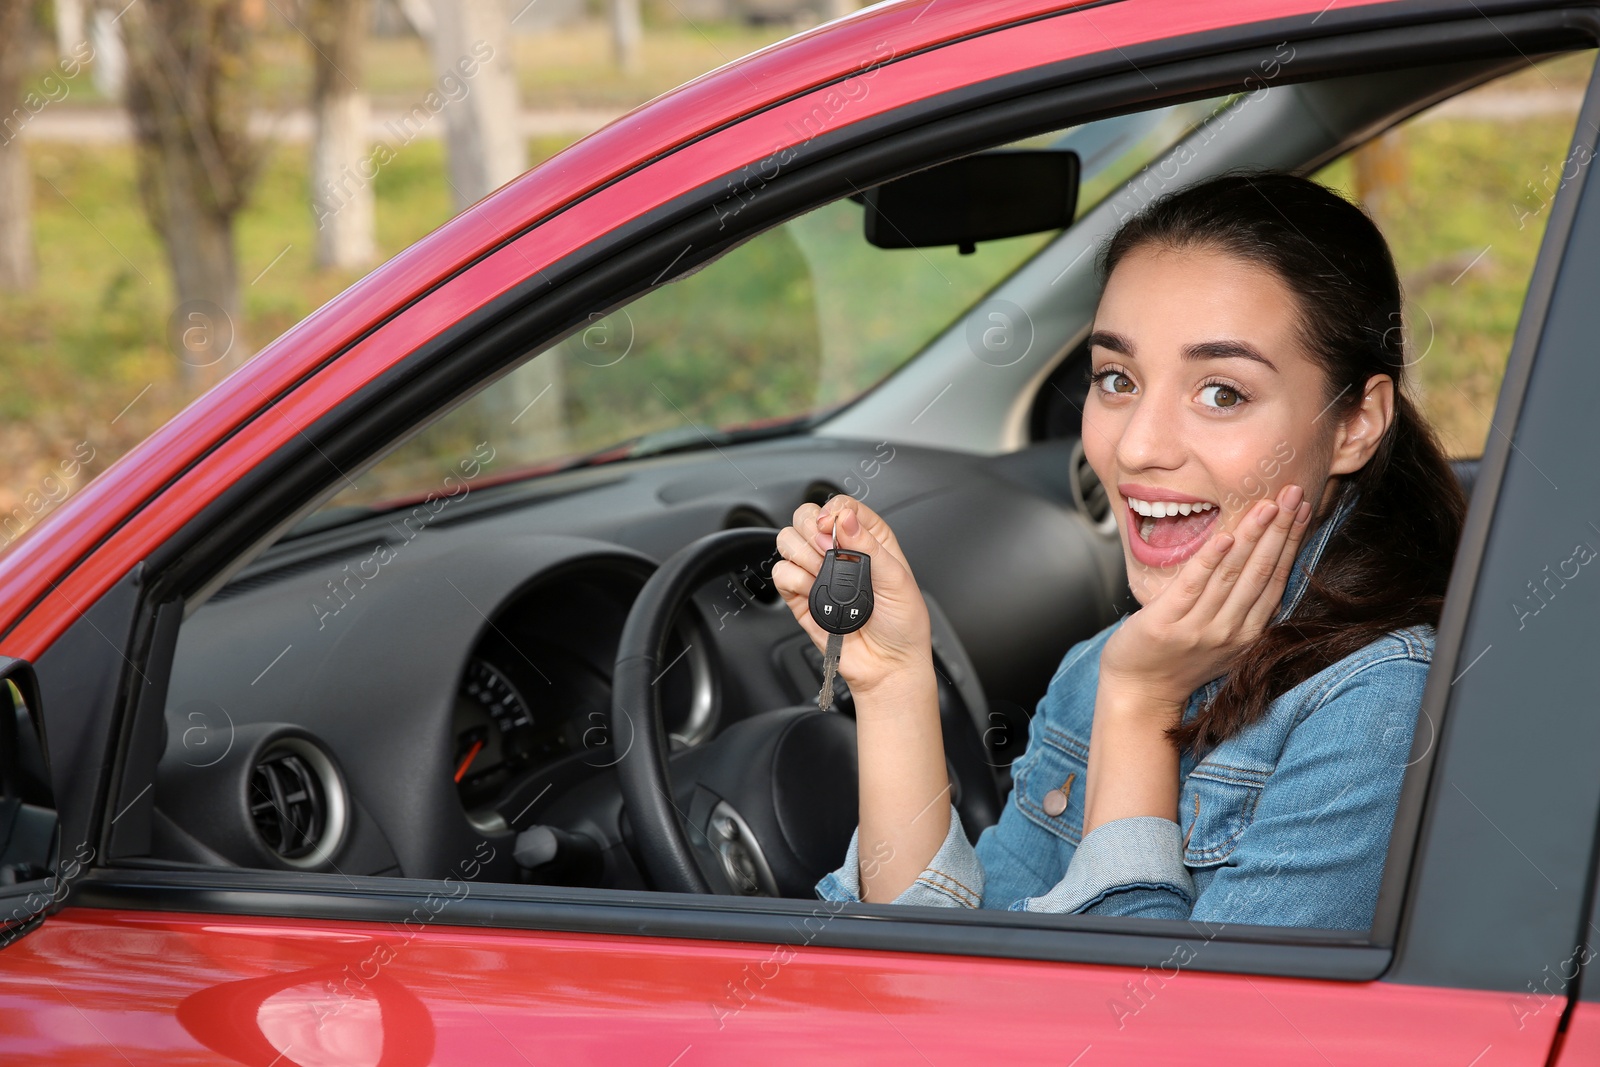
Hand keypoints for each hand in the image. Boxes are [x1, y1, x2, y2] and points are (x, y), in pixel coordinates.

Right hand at [772, 494, 932, 698]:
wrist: (888, 667)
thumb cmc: (902, 625)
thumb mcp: (897, 580)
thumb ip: (870, 546)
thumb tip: (847, 519)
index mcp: (869, 540)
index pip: (842, 506)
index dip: (833, 510)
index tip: (834, 527)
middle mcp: (840, 552)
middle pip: (807, 516)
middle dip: (812, 528)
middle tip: (828, 551)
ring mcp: (818, 573)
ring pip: (788, 539)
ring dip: (802, 553)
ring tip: (823, 574)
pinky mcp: (801, 596)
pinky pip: (781, 573)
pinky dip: (794, 578)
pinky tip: (813, 590)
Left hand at [1099, 483, 1312, 708]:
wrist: (1139, 692)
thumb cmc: (1178, 658)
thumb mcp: (1220, 635)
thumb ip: (1239, 603)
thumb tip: (1257, 555)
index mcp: (1247, 633)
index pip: (1276, 579)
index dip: (1291, 542)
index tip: (1304, 509)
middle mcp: (1229, 632)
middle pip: (1260, 572)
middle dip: (1281, 530)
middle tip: (1295, 493)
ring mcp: (1198, 629)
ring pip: (1233, 575)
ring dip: (1252, 537)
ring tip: (1268, 505)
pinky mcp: (1167, 624)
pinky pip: (1193, 586)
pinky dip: (1210, 560)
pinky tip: (1225, 537)